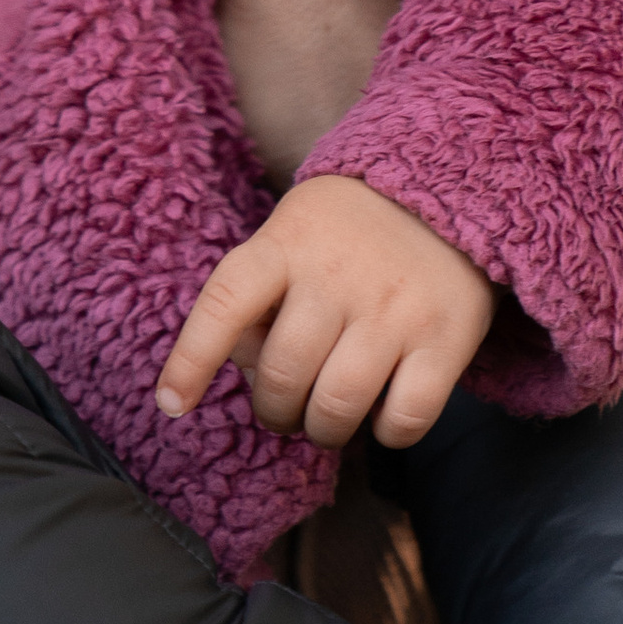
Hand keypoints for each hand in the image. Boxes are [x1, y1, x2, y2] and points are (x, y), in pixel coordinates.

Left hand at [156, 176, 495, 450]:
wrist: (451, 189)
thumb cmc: (349, 233)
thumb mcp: (291, 236)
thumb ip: (258, 295)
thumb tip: (240, 367)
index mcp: (285, 243)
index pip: (224, 304)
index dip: (191, 361)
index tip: (171, 405)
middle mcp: (336, 274)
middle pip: (280, 376)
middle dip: (275, 412)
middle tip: (286, 410)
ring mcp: (394, 307)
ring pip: (336, 407)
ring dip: (323, 431)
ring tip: (327, 421)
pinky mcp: (447, 336)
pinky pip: (404, 417)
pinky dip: (386, 433)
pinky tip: (383, 414)